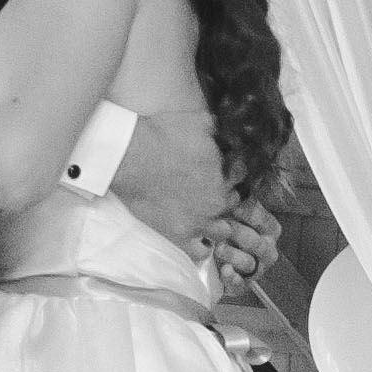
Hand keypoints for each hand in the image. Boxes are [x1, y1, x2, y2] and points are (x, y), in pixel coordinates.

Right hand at [106, 110, 227, 247]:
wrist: (129, 156)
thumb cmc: (161, 134)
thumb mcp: (198, 120)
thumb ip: (217, 127)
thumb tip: (226, 127)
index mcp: (226, 173)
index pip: (242, 176)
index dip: (233, 171)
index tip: (222, 168)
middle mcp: (217, 200)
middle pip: (233, 203)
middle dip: (224, 195)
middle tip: (208, 189)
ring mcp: (199, 221)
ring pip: (223, 230)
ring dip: (217, 222)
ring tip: (204, 214)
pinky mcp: (179, 235)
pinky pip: (201, 251)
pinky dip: (201, 245)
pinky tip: (195, 235)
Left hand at [196, 201, 276, 300]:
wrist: (205, 255)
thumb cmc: (221, 228)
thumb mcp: (227, 211)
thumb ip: (235, 199)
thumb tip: (234, 183)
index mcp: (268, 230)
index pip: (265, 222)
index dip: (250, 214)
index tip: (233, 207)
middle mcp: (266, 250)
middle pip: (258, 243)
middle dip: (238, 234)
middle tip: (222, 228)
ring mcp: (254, 269)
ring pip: (248, 263)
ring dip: (232, 255)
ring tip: (217, 248)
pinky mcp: (240, 285)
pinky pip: (241, 285)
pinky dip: (233, 278)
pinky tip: (224, 270)